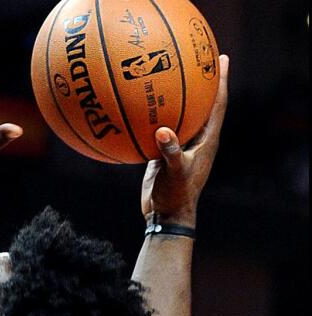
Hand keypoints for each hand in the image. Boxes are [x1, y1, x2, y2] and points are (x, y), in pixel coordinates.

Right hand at [141, 54, 229, 226]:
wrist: (166, 214)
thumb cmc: (176, 196)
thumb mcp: (175, 174)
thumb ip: (170, 152)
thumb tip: (163, 130)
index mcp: (207, 140)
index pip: (217, 105)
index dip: (220, 81)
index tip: (220, 60)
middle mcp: (198, 139)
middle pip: (203, 103)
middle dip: (204, 81)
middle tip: (201, 57)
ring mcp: (181, 145)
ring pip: (182, 114)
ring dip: (179, 95)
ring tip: (170, 74)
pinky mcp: (165, 152)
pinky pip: (162, 128)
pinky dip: (153, 116)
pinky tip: (139, 107)